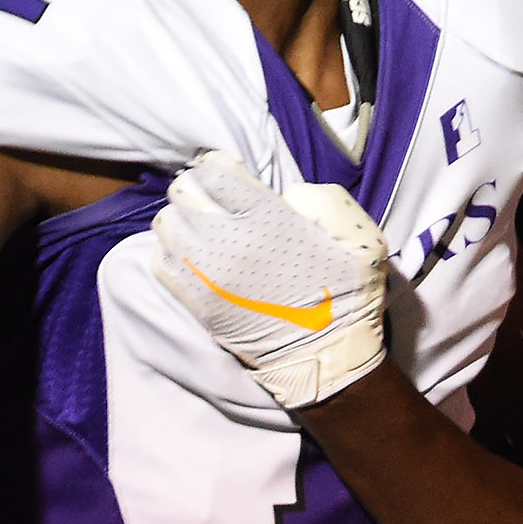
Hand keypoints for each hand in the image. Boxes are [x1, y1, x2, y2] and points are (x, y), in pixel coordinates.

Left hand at [151, 150, 388, 408]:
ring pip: (165, 224)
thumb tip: (284, 195)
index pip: (213, 170)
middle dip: (197, 189)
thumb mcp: (361, 237)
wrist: (326, 357)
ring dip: (182, 219)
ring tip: (202, 228)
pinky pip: (161, 262)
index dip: (219, 166)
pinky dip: (171, 252)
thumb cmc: (347, 295)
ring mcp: (207, 274)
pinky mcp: (196, 303)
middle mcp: (230, 241)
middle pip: (183, 191)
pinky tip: (194, 256)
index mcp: (269, 219)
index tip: (229, 175)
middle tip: (215, 200)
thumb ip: (324, 201)